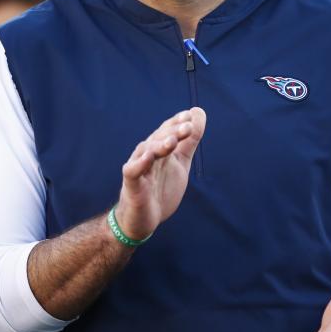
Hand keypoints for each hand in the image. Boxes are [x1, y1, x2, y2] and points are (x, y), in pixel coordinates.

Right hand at [115, 107, 205, 240]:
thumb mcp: (181, 162)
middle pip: (159, 138)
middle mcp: (147, 154)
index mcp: (160, 149)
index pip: (168, 130)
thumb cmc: (161, 188)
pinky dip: (139, 164)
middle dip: (173, 132)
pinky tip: (147, 157)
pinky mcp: (131, 184)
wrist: (143, 219)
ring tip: (172, 141)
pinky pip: (133, 171)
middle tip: (188, 126)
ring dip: (159, 145)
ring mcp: (138, 168)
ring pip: (147, 152)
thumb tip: (199, 112)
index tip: (191, 115)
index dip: (178, 122)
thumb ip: (189, 140)